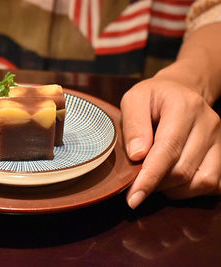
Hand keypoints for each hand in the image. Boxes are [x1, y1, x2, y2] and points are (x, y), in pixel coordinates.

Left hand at [121, 73, 220, 208]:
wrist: (182, 90)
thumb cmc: (153, 97)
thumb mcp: (134, 99)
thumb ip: (133, 124)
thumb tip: (137, 156)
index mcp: (184, 107)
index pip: (168, 149)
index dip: (150, 178)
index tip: (133, 198)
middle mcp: (208, 124)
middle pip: (183, 170)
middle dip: (155, 184)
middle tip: (135, 183)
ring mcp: (220, 140)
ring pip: (200, 182)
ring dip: (172, 189)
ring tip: (154, 179)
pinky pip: (212, 185)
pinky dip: (189, 190)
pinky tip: (172, 181)